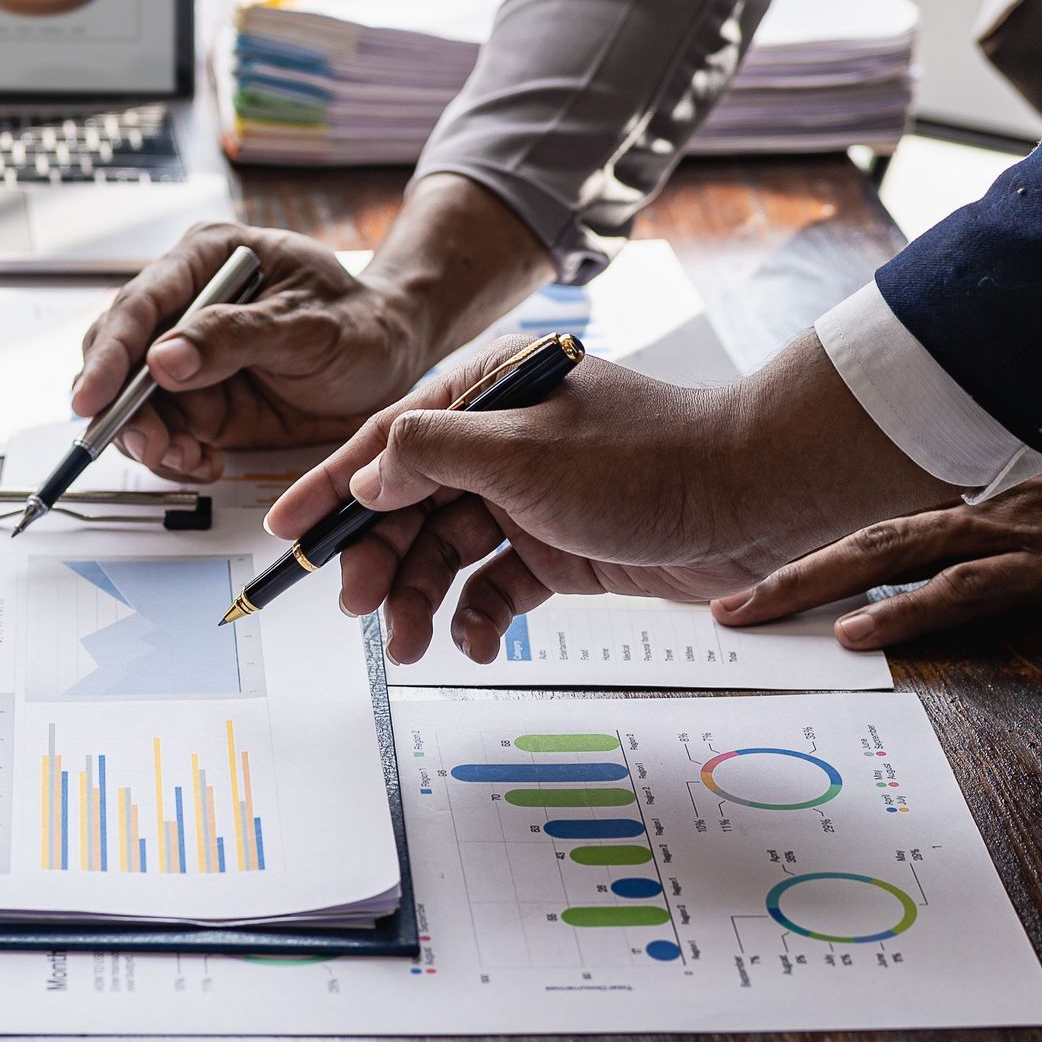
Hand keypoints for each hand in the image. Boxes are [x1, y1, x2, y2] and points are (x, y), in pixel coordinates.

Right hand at [70, 177, 551, 478]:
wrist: (390, 359)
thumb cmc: (360, 324)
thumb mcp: (309, 327)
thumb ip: (236, 337)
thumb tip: (164, 359)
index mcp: (207, 259)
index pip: (140, 303)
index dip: (110, 354)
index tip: (92, 400)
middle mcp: (184, 303)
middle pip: (118, 354)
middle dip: (123, 408)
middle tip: (150, 446)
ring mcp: (186, 355)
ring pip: (133, 401)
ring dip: (149, 440)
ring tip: (190, 460)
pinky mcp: (197, 399)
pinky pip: (163, 432)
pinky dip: (172, 456)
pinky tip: (204, 463)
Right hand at [269, 332, 955, 666]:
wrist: (756, 498)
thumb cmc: (649, 460)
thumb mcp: (524, 452)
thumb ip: (431, 456)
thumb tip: (366, 476)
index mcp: (486, 395)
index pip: (386, 445)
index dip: (330, 491)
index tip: (284, 534)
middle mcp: (502, 442)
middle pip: (410, 506)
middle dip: (380, 562)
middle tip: (361, 613)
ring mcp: (532, 495)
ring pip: (449, 552)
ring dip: (424, 598)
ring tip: (414, 646)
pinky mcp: (562, 543)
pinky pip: (497, 583)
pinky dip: (479, 615)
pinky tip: (477, 642)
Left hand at [716, 467, 1041, 652]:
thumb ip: (997, 570)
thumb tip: (941, 600)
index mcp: (988, 510)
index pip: (886, 528)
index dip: (817, 554)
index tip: (754, 584)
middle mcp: (991, 512)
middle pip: (866, 536)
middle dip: (788, 570)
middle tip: (723, 608)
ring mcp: (1019, 534)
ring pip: (893, 551)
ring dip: (815, 581)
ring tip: (754, 612)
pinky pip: (965, 589)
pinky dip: (906, 611)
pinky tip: (856, 633)